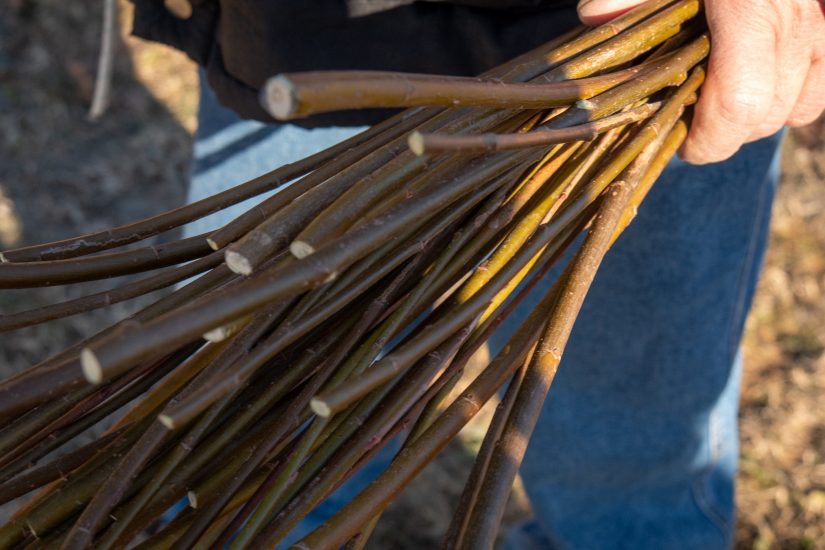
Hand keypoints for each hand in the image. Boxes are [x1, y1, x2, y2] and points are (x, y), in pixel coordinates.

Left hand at [577, 0, 824, 163]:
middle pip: (769, 113)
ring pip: (804, 103)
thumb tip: (595, 16)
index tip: (684, 144)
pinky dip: (796, 93)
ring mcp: (823, 16)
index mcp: (748, 4)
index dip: (710, 138)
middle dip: (727, 133)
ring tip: (723, 104)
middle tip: (692, 125)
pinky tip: (761, 82)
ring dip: (761, 117)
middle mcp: (797, 12)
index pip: (741, 104)